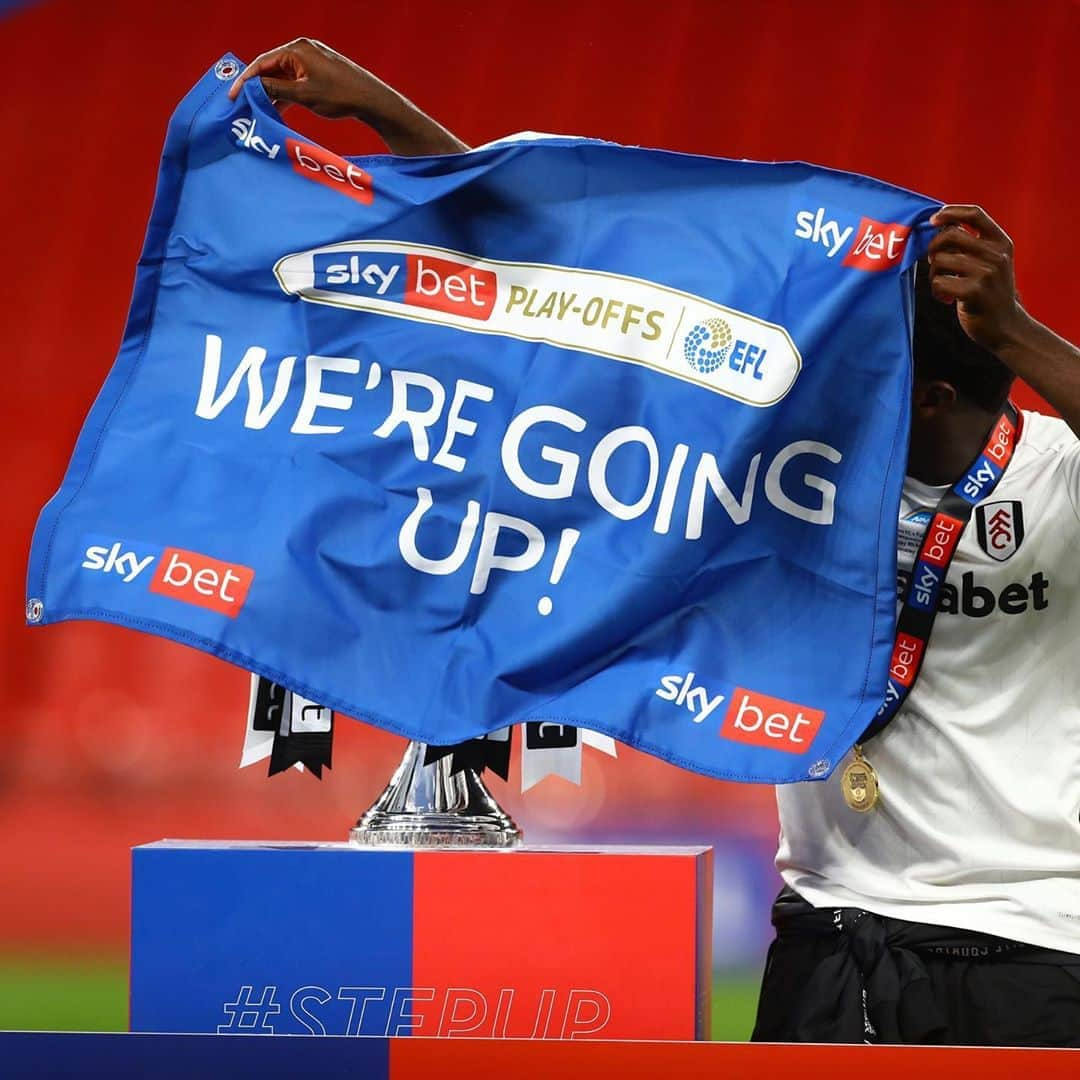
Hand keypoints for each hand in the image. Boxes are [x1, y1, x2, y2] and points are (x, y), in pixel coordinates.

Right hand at [225, 38, 466, 155]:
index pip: (262, 62)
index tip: (233, 97)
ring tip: (257, 112)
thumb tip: (252, 89)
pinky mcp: (319, 72)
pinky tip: (278, 112)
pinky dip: (286, 96)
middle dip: (256, 87)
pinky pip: (295, 82)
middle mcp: (303, 50)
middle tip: (241, 105)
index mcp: (297, 49)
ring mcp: (312, 60)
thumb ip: (276, 90)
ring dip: (271, 94)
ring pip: (283, 77)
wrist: (372, 100)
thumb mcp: (304, 95)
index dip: (245, 81)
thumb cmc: (341, 95)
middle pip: (271, 68)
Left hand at [927, 204, 1028, 355]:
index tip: (933, 219)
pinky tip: (945, 299)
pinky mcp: (975, 291)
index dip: (950, 212)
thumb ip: (972, 246)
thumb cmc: (989, 293)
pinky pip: (939, 281)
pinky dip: (936, 291)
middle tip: (934, 263)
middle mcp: (996, 254)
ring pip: (941, 260)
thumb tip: (939, 227)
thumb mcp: (991, 263)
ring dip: (934, 274)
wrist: (1006, 327)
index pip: (975, 214)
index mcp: (1001, 243)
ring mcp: (987, 272)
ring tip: (943, 286)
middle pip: (950, 235)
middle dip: (933, 248)